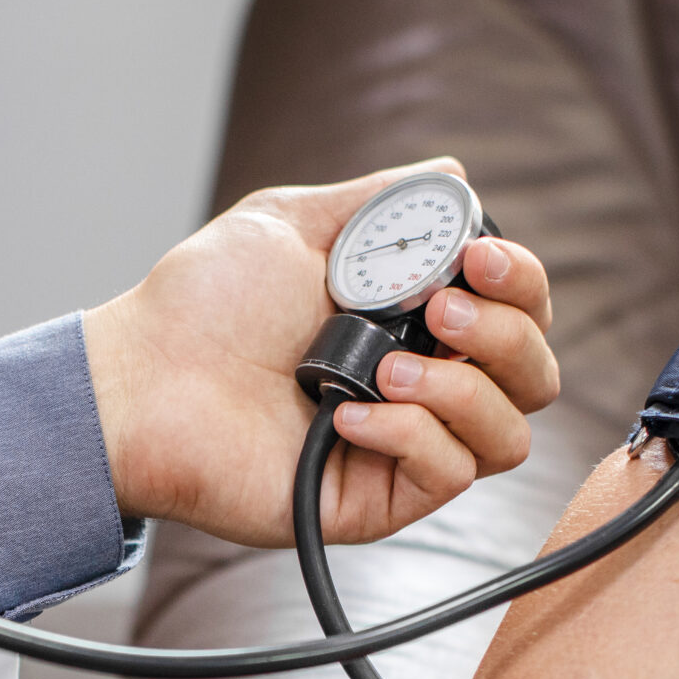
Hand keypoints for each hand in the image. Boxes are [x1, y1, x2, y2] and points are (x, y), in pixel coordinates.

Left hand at [83, 158, 558, 546]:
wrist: (143, 381)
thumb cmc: (204, 304)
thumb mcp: (295, 222)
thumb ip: (383, 202)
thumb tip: (457, 177)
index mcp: (416, 319)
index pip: (518, 312)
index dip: (521, 284)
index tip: (479, 259)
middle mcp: (423, 385)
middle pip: (535, 376)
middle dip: (506, 336)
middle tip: (441, 311)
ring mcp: (403, 447)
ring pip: (508, 436)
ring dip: (463, 391)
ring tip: (390, 367)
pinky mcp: (376, 500)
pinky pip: (447, 477)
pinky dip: (410, 437)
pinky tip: (347, 416)